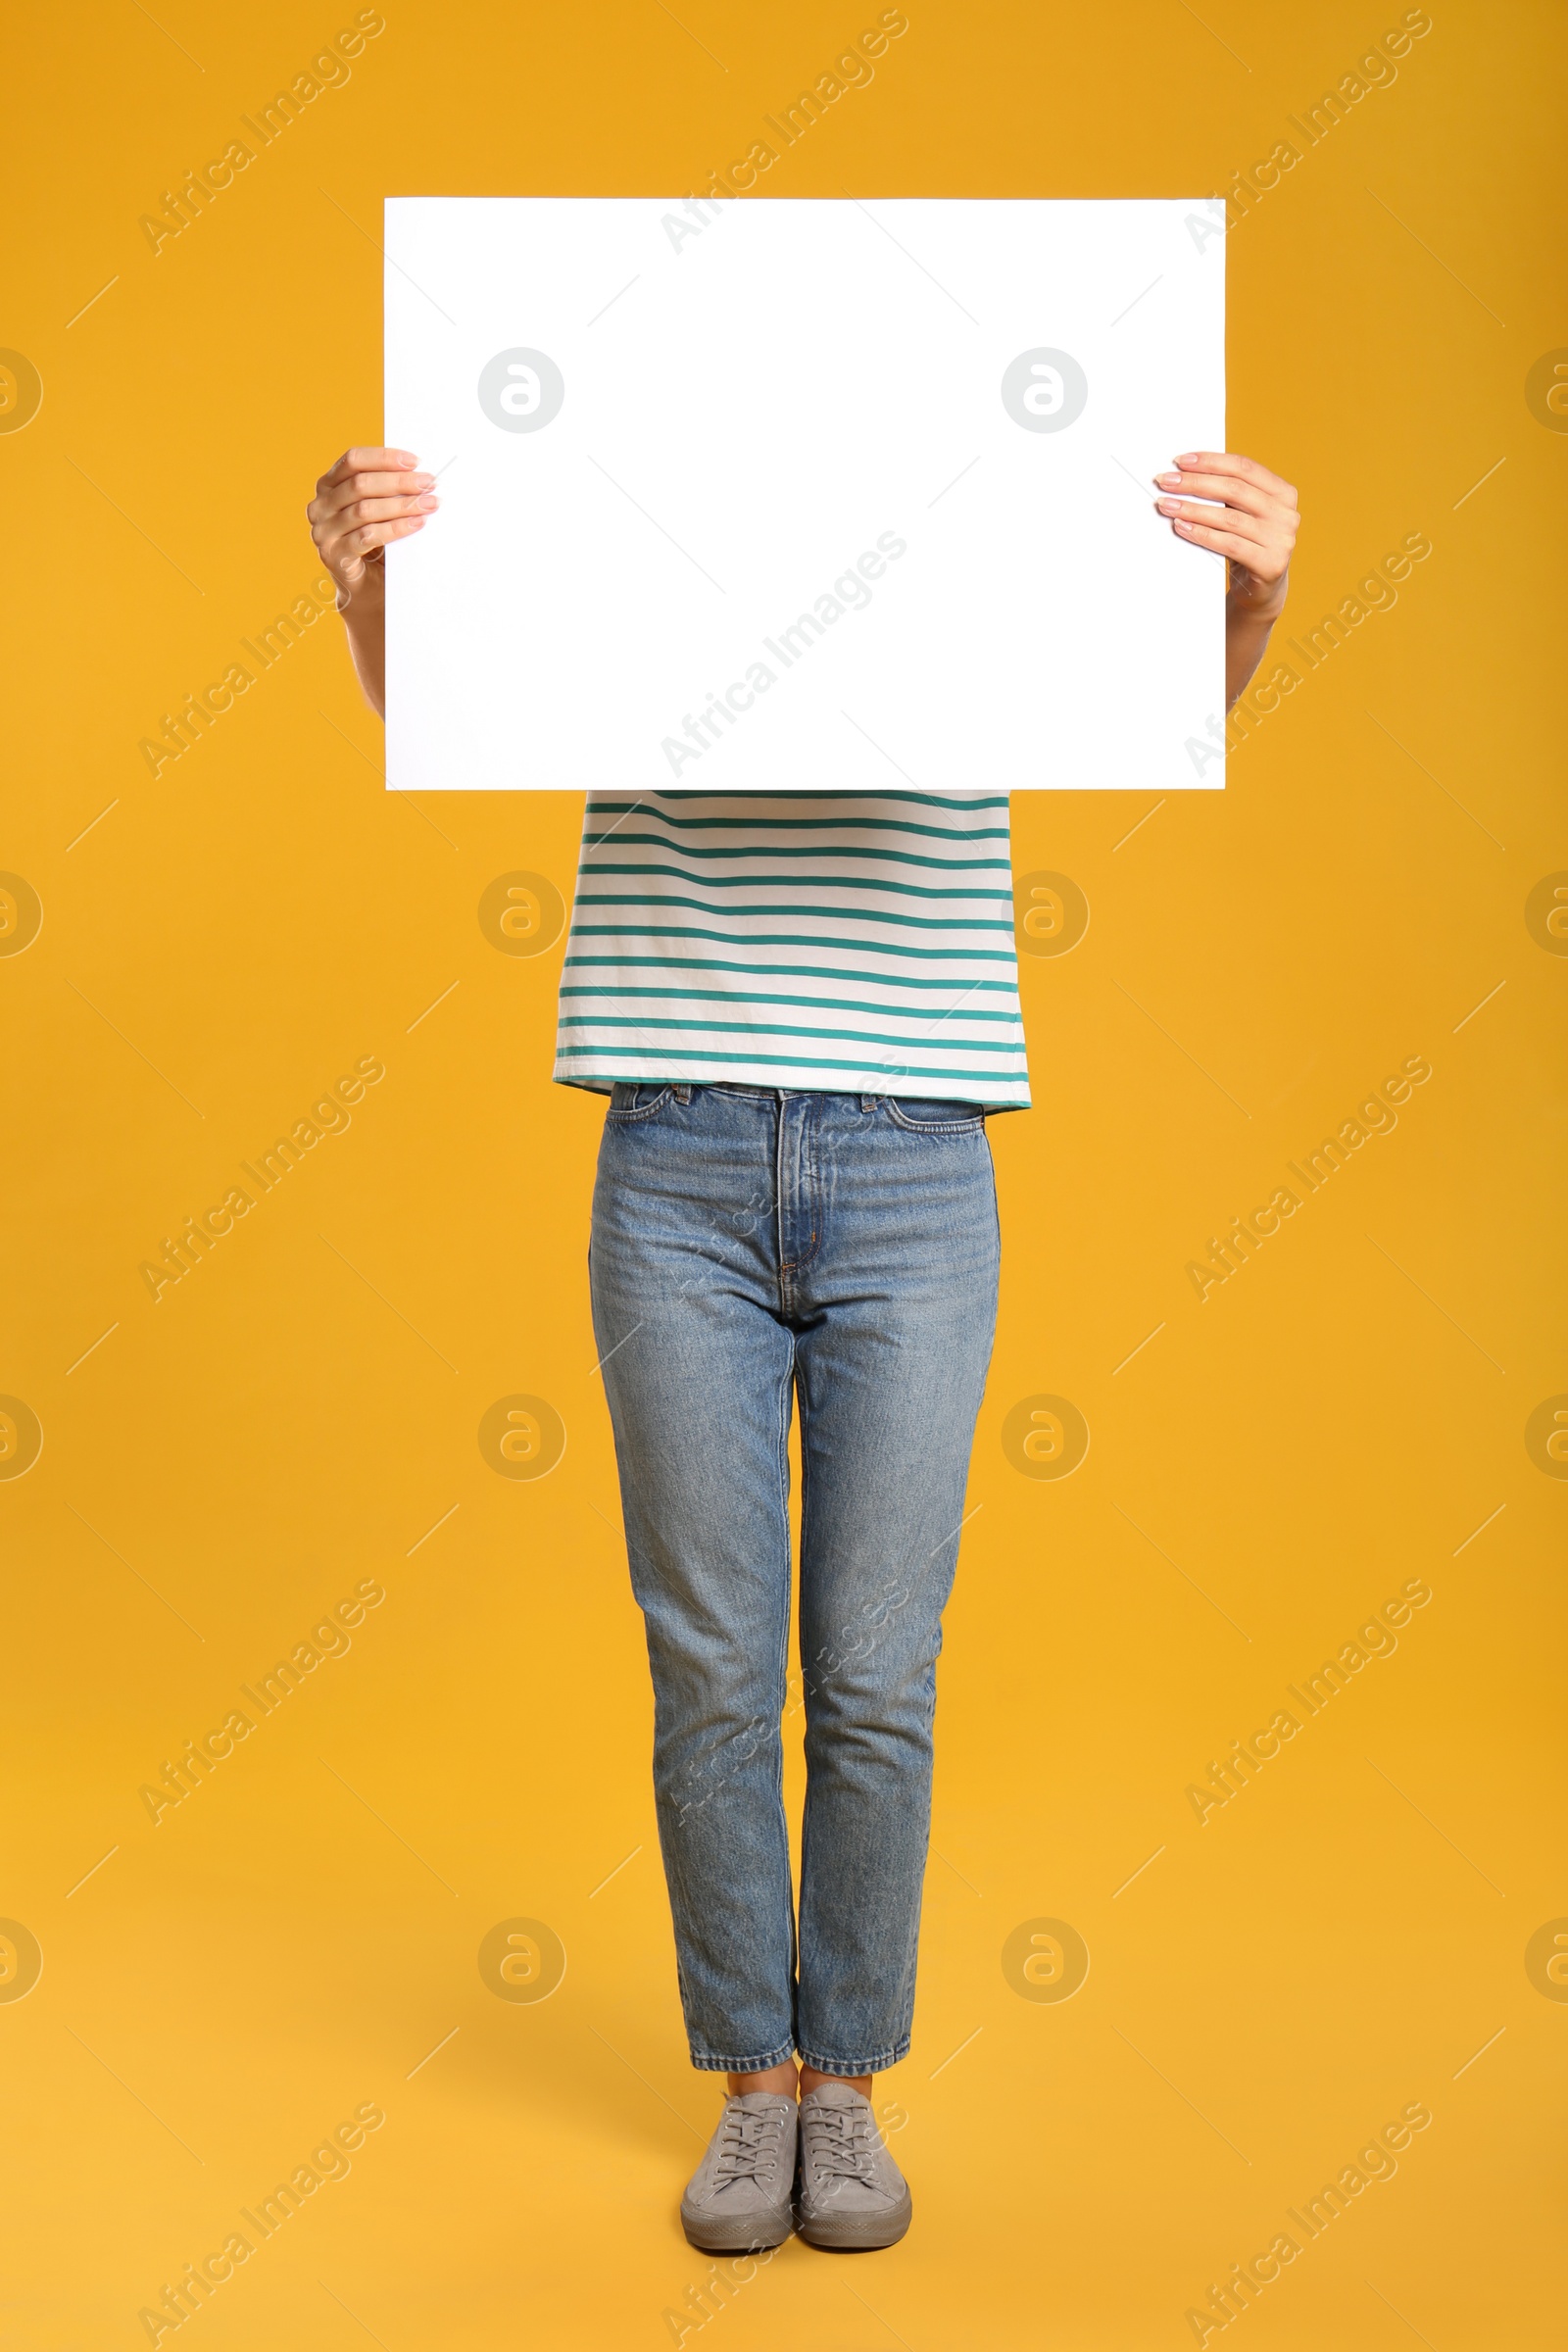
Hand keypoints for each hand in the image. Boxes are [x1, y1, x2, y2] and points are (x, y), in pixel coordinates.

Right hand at [307, 446, 437, 599]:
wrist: (365, 588)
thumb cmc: (373, 543)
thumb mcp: (375, 510)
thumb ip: (385, 491)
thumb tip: (419, 474)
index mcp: (327, 486)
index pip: (353, 460)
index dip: (384, 457)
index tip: (415, 461)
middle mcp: (319, 506)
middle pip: (361, 484)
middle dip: (399, 482)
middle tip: (429, 483)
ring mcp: (323, 532)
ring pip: (364, 510)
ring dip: (401, 505)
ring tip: (429, 504)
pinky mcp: (333, 556)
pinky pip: (368, 536)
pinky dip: (396, 528)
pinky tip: (416, 524)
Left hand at [1154, 451, 1297, 616]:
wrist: (1260, 591)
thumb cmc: (1246, 545)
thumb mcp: (1244, 514)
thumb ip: (1230, 494)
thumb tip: (1187, 472)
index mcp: (1283, 493)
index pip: (1244, 468)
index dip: (1211, 462)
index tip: (1181, 461)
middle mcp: (1287, 514)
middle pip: (1234, 490)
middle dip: (1195, 483)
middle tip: (1166, 481)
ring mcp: (1281, 539)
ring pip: (1229, 518)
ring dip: (1192, 509)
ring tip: (1167, 505)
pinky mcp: (1270, 564)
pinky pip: (1229, 544)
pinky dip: (1202, 535)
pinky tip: (1181, 527)